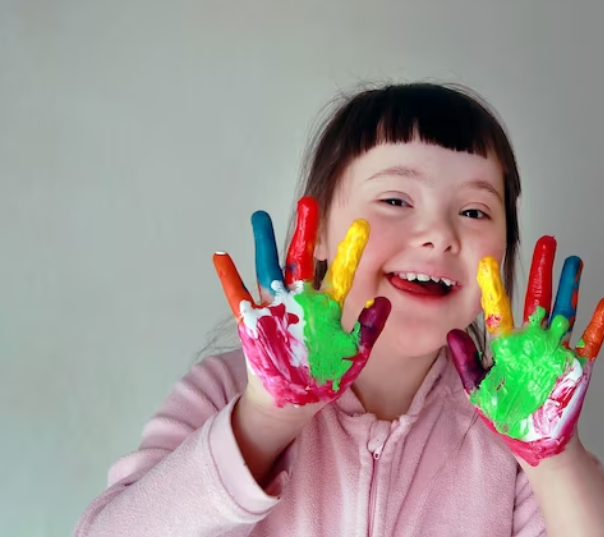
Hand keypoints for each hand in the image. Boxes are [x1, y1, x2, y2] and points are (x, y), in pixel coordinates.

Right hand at [213, 196, 390, 407]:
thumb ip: (368, 328)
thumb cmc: (324, 376)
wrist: (294, 400)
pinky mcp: (252, 324)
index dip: (350, 251)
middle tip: (308, 202)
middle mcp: (300, 301)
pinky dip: (229, 278)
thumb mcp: (354, 353)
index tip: (362, 225)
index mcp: (326, 307)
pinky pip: (237, 297)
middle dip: (304, 232)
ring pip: (268, 270)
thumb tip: (383, 300)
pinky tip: (221, 256)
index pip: (341, 273)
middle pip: (302, 260)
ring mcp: (275, 309)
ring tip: (260, 216)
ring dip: (264, 244)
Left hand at [447, 236, 603, 465]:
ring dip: (570, 286)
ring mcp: (557, 350)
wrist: (535, 441)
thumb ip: (467, 363)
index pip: (498, 307)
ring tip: (573, 260)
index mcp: (508, 345)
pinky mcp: (577, 365)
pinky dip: (598, 323)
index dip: (493, 284)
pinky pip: (590, 340)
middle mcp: (533, 341)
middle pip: (537, 297)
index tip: (488, 260)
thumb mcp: (480, 390)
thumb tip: (452, 335)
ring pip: (564, 310)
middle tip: (546, 241)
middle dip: (541, 269)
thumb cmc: (507, 416)